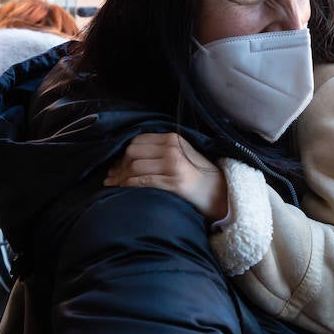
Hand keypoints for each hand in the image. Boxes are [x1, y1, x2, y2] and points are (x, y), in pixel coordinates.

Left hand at [105, 132, 227, 220]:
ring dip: (120, 178)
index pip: (138, 141)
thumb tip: (129, 156)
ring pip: (135, 167)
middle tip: (111, 177)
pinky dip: (129, 185)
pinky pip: (143, 182)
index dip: (122, 154)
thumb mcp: (183, 155)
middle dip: (118, 166)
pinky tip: (122, 190)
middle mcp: (173, 148)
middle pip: (132, 153)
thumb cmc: (200, 177)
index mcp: (174, 139)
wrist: (222, 195)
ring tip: (113, 185)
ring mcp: (174, 165)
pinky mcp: (175, 183)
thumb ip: (162, 151)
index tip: (115, 165)